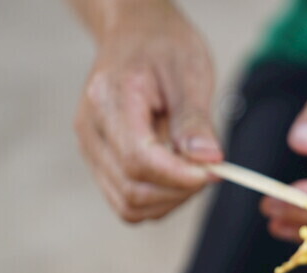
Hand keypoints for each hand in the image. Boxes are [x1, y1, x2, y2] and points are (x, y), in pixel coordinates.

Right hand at [74, 0, 221, 222]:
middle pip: (133, 188)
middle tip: (210, 169)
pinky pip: (126, 201)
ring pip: (129, 205)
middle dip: (179, 190)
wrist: (136, 33)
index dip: (179, 176)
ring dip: (170, 200)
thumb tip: (208, 160)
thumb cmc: (164, 47)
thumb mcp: (190, 72)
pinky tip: (177, 176)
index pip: (139, 159)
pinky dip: (158, 201)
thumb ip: (195, 120)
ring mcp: (91, 147)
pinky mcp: (99, 161)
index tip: (215, 172)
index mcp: (110, 98)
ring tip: (193, 170)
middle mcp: (91, 128)